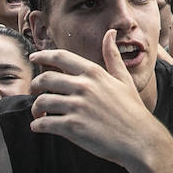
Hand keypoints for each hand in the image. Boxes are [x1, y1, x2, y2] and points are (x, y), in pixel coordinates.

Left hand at [28, 30, 164, 165]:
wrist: (139, 139)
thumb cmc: (132, 109)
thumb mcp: (123, 79)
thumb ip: (112, 56)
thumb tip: (110, 33)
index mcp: (94, 73)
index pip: (61, 57)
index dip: (43, 55)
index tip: (33, 57)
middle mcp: (83, 87)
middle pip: (45, 78)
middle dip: (34, 86)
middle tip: (35, 93)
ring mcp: (77, 107)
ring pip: (42, 102)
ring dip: (35, 109)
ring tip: (38, 114)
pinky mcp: (72, 127)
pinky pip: (44, 123)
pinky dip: (37, 126)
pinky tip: (39, 127)